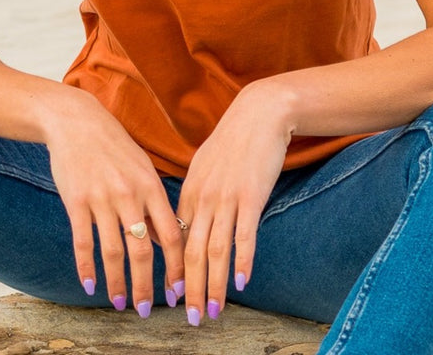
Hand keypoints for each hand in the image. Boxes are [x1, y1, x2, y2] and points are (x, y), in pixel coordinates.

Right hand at [43, 87, 185, 314]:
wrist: (76, 121)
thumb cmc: (113, 145)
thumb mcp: (141, 167)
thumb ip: (153, 202)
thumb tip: (164, 240)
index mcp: (150, 186)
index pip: (171, 235)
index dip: (176, 267)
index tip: (178, 290)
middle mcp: (129, 194)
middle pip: (142, 251)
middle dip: (146, 286)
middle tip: (147, 310)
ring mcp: (101, 198)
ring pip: (113, 252)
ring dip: (117, 283)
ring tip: (119, 303)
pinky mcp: (76, 201)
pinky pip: (83, 241)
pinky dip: (86, 267)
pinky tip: (90, 285)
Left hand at [176, 81, 289, 323]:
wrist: (258, 114)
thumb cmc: (233, 140)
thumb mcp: (205, 165)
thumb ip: (196, 194)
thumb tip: (189, 220)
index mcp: (189, 191)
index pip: (177, 239)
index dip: (175, 271)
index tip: (173, 296)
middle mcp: (203, 197)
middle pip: (191, 252)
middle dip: (190, 289)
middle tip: (190, 318)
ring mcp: (226, 198)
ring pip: (215, 251)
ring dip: (214, 285)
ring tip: (213, 312)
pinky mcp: (251, 196)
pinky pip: (244, 236)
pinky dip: (242, 262)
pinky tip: (242, 283)